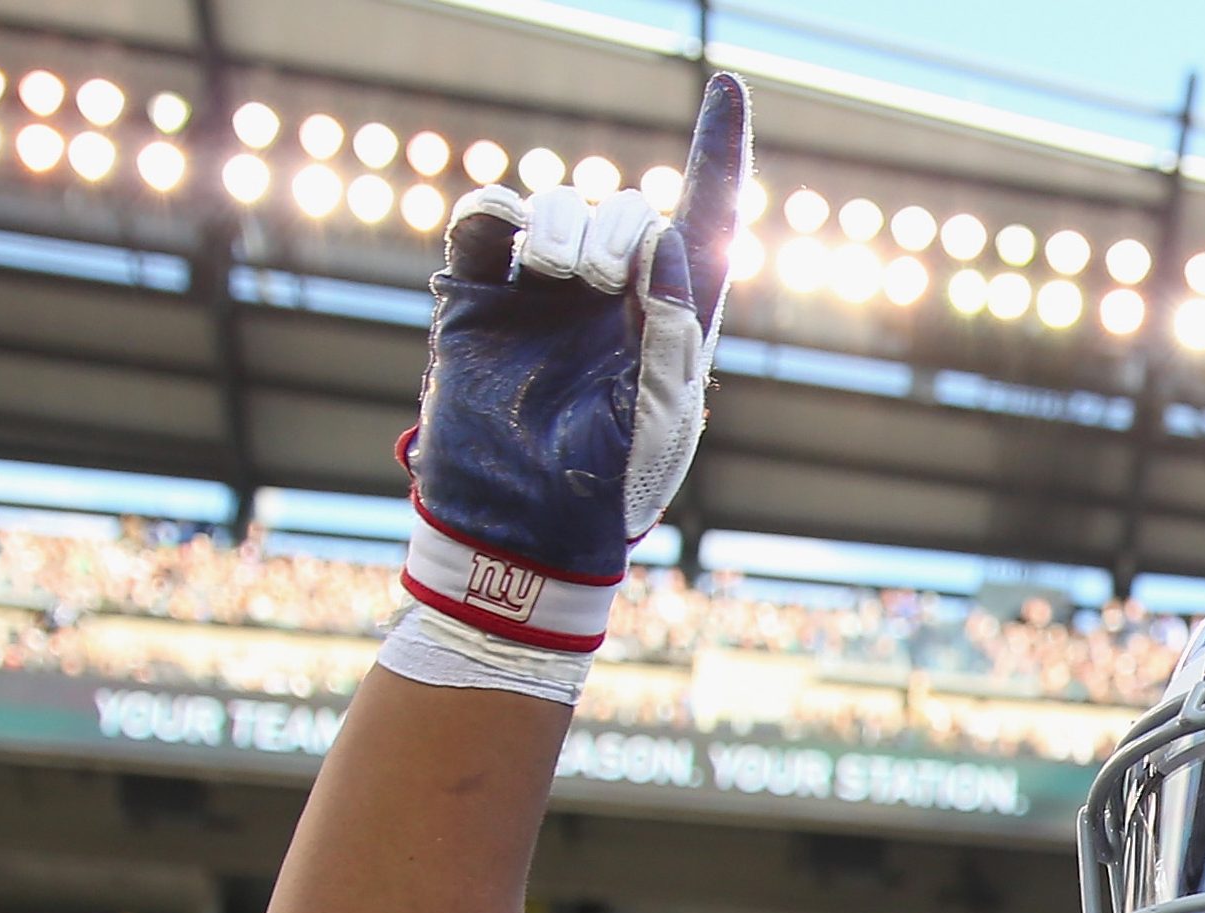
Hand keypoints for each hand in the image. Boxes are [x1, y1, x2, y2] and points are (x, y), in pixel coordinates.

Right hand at [387, 73, 750, 682]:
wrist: (514, 531)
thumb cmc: (602, 489)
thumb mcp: (661, 418)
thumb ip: (672, 327)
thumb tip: (664, 238)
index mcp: (668, 318)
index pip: (703, 218)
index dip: (717, 152)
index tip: (727, 89)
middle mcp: (606, 294)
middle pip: (625, 206)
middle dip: (616, 222)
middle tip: (594, 279)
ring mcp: (540, 291)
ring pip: (556, 201)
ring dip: (561, 219)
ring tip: (556, 275)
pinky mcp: (478, 296)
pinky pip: (485, 219)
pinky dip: (497, 215)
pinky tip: (513, 253)